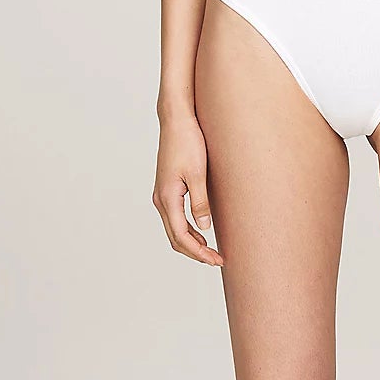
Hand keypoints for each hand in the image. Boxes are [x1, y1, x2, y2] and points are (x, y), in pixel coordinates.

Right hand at [152, 109, 224, 265]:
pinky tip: (202, 232)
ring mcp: (162, 195)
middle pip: (175, 238)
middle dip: (196, 252)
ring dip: (191, 243)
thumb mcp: (199, 173)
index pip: (181, 236)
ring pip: (174, 229)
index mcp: (167, 197)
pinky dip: (186, 230)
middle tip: (218, 260)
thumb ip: (200, 202)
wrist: (177, 120)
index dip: (199, 252)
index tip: (217, 259)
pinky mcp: (167, 189)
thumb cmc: (189, 142)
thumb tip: (204, 228)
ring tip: (212, 251)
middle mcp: (161, 199)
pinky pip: (174, 218)